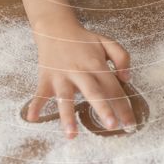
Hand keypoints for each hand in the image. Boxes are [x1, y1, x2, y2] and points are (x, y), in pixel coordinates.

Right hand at [25, 15, 136, 139]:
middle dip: (102, 108)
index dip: (123, 106)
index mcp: (96, 64)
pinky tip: (32, 118)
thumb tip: (127, 79)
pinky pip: (40, 94)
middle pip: (93, 91)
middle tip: (111, 126)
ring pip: (65, 97)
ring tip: (71, 135)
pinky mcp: (46, 79)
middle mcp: (80, 71)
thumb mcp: (106, 41)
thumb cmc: (83, 39)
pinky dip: (35, 105)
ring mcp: (61, 76)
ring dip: (67, 116)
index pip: (113, 87)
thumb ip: (122, 57)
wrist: (55, 28)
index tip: (130, 125)